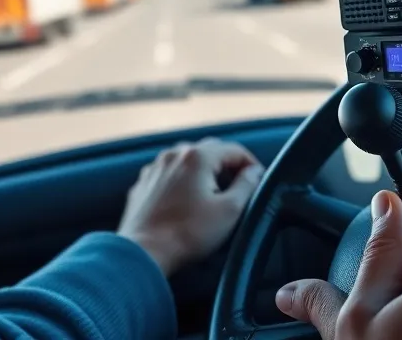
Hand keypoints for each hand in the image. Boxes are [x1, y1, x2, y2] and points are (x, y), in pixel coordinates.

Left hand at [117, 137, 263, 275]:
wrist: (144, 252)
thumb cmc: (189, 233)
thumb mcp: (229, 211)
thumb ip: (247, 185)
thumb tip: (254, 171)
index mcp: (197, 156)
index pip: (234, 149)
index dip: (251, 164)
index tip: (258, 182)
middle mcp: (174, 153)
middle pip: (210, 150)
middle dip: (228, 165)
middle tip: (239, 187)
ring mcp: (155, 166)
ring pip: (187, 160)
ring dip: (204, 171)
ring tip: (213, 194)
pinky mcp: (143, 182)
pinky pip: (169, 173)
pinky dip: (182, 180)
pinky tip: (186, 200)